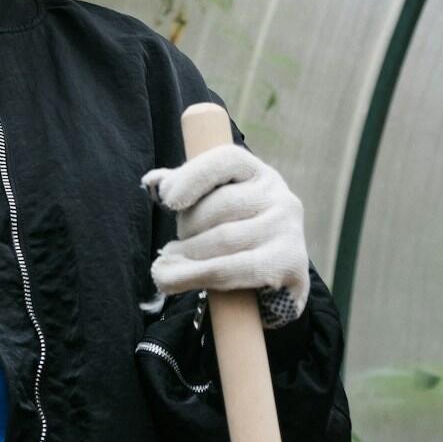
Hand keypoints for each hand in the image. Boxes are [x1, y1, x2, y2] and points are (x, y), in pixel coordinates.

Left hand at [141, 142, 308, 327]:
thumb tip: (153, 181)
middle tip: (172, 247)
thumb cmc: (237, 236)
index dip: (193, 175)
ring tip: (166, 266)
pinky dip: (195, 275)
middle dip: (188, 227)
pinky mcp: (290, 264)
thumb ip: (186, 189)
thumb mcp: (215, 206)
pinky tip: (171, 280)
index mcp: (260, 174)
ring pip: (223, 238)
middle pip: (222, 204)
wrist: (277, 282)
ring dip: (186, 255)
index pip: (227, 159)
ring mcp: (288, 230)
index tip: (166, 199)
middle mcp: (281, 197)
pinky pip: (232, 270)